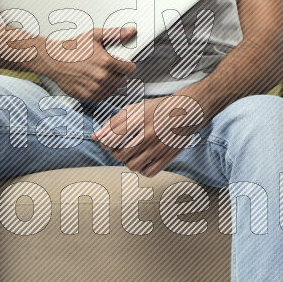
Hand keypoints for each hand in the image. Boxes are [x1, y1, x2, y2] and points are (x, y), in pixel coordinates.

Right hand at [35, 25, 136, 101]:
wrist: (52, 60)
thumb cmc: (71, 47)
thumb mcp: (94, 36)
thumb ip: (115, 34)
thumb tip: (130, 31)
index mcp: (106, 62)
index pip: (131, 69)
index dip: (127, 65)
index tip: (122, 63)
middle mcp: (102, 77)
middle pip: (123, 80)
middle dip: (119, 74)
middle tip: (107, 67)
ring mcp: (94, 89)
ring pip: (114, 89)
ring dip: (110, 83)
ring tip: (98, 73)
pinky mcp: (87, 96)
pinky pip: (102, 97)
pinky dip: (100, 90)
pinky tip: (92, 81)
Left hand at [91, 93, 206, 176]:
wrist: (186, 111)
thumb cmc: (158, 109)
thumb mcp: (134, 109)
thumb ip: (113, 122)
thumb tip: (95, 137)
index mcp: (138, 120)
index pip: (111, 139)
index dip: (105, 142)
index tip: (108, 141)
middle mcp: (148, 134)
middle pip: (120, 154)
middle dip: (116, 152)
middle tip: (121, 146)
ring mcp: (159, 147)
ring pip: (132, 165)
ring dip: (129, 161)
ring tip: (133, 152)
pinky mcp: (168, 156)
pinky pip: (148, 172)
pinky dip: (142, 169)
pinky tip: (144, 159)